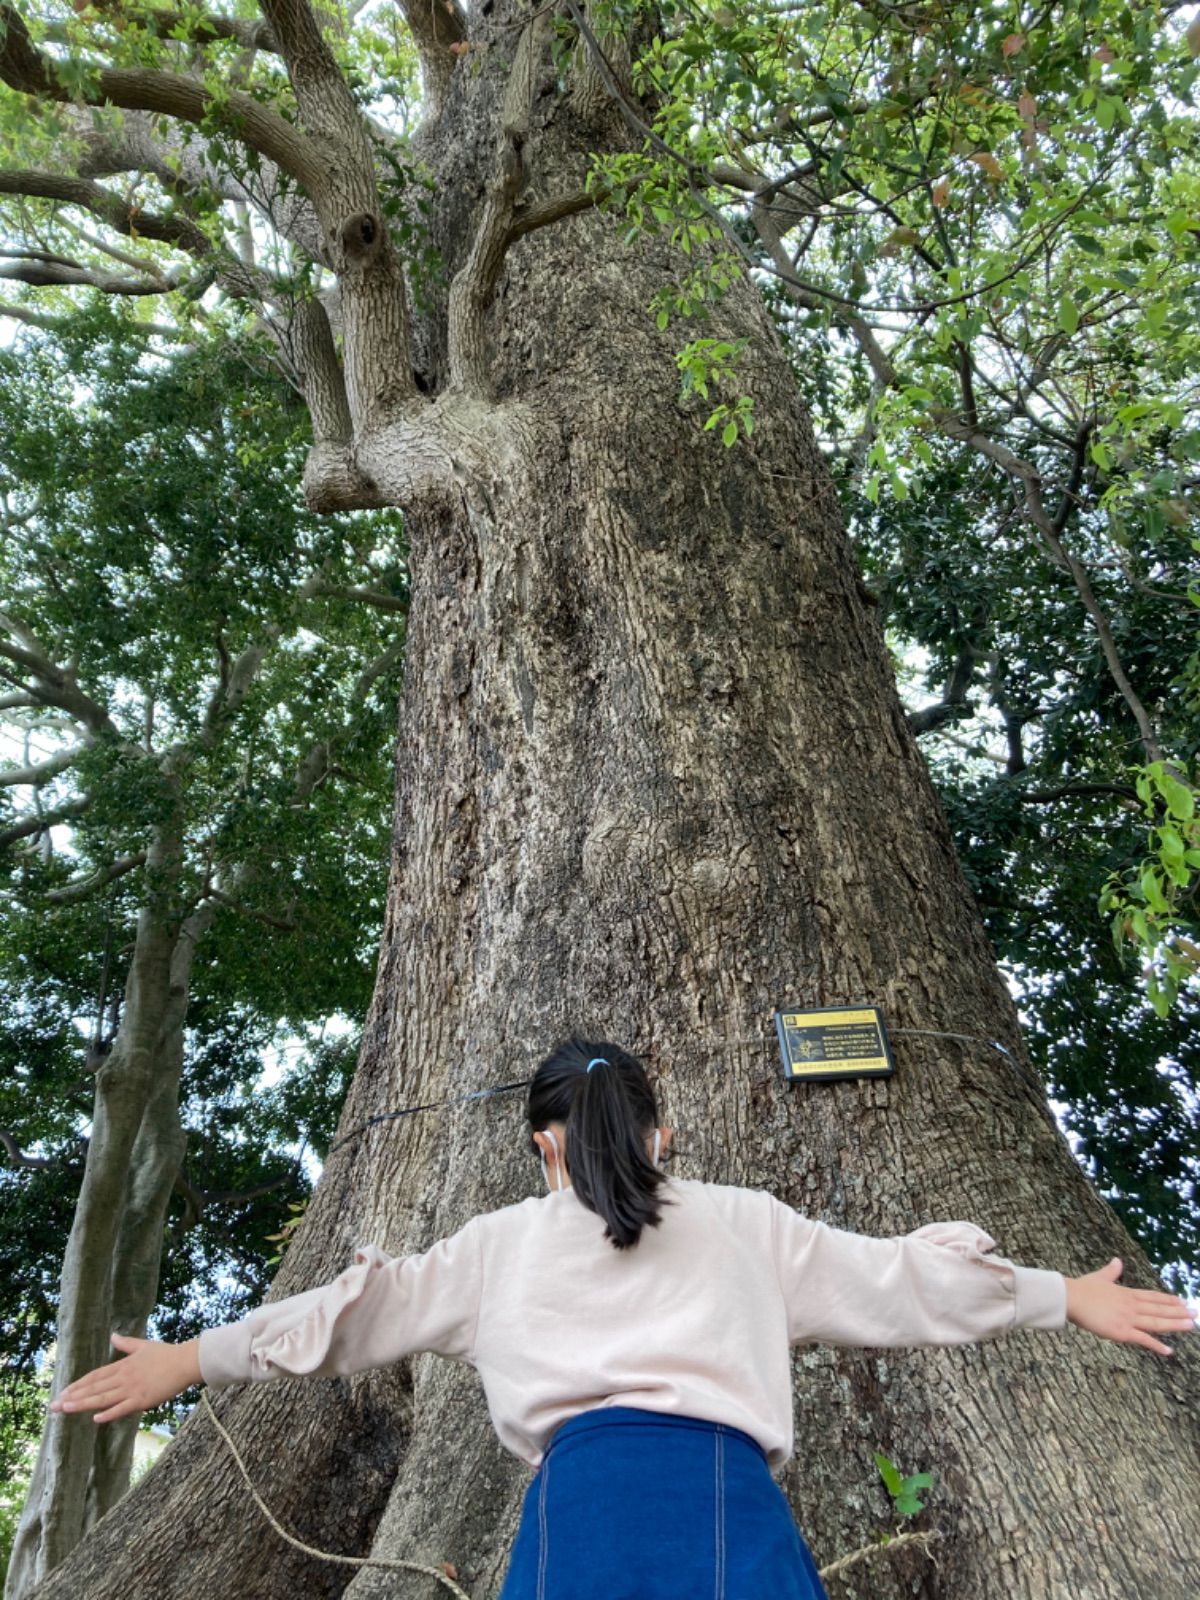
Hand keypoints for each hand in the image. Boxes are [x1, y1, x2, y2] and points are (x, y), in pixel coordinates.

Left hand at [49, 1335, 202, 1422]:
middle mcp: (124, 1377)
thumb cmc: (166, 1354)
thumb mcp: (144, 1346)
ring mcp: (132, 1389)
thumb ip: (126, 1343)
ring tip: (66, 1409)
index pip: (95, 1376)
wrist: (186, 1361)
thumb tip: (113, 1335)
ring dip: (83, 1404)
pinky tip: (95, 1418)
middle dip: (73, 1396)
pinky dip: (109, 1413)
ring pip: (103, 1398)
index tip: (63, 1392)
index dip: (78, 1385)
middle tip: (54, 1405)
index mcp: (123, 1365)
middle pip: (94, 1388)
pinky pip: (122, 1408)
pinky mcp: (143, 1399)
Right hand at [1065, 1258, 1196, 1354]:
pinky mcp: (1121, 1332)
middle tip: (1195, 1313)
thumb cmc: (1082, 1288)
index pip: (1152, 1297)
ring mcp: (1128, 1319)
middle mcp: (1131, 1305)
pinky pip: (1143, 1339)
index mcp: (1126, 1293)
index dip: (1168, 1300)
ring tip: (1190, 1325)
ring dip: (1174, 1324)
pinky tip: (1169, 1350)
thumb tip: (1118, 1261)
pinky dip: (1156, 1345)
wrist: (1070, 1298)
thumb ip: (1111, 1271)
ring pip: (1156, 1322)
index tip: (1183, 1301)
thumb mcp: (1099, 1277)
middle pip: (1159, 1309)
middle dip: (1178, 1312)